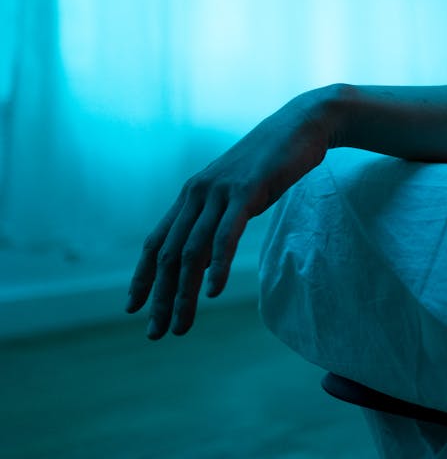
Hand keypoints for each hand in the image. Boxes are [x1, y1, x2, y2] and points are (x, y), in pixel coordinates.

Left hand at [125, 91, 331, 338]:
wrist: (301, 125)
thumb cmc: (271, 163)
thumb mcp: (236, 194)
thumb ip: (216, 221)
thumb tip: (203, 262)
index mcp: (191, 196)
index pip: (156, 242)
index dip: (142, 277)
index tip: (133, 309)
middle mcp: (197, 194)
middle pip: (168, 254)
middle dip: (159, 297)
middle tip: (155, 333)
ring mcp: (220, 192)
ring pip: (192, 252)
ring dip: (183, 294)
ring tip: (181, 325)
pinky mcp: (246, 192)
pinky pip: (226, 235)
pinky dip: (218, 266)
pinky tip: (213, 292)